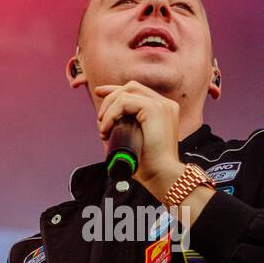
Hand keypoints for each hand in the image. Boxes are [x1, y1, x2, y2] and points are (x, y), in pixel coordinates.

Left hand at [94, 81, 184, 198]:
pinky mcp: (155, 109)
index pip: (137, 91)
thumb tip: (108, 131)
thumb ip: (129, 133)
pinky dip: (111, 114)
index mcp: (164, 110)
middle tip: (99, 117)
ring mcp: (162, 105)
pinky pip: (124, 102)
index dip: (115, 89)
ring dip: (109, 108)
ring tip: (102, 128)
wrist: (163, 175)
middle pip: (131, 87)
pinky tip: (106, 128)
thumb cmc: (150, 166)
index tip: (98, 93)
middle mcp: (165, 104)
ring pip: (126, 92)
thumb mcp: (138, 143)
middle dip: (110, 94)